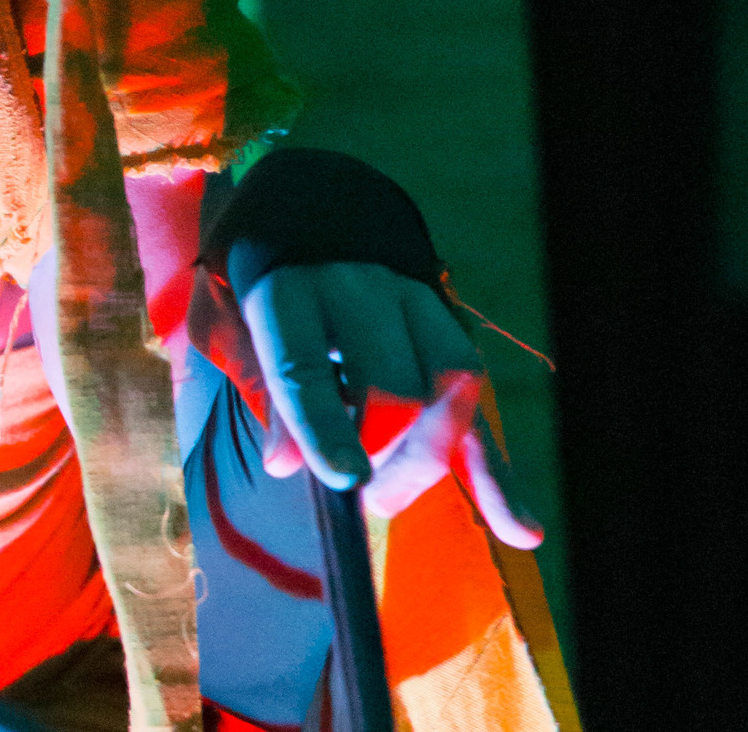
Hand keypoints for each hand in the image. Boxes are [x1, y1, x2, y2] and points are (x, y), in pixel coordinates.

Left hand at [239, 261, 541, 548]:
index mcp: (289, 292)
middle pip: (395, 386)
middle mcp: (359, 290)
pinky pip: (477, 401)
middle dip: (382, 454)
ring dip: (427, 457)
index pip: (308, 367)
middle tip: (357, 491)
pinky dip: (496, 470)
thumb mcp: (227, 326)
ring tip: (390, 495)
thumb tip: (284, 464)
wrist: (306, 218)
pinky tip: (520, 529)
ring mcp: (414, 304)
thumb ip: (254, 386)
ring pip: (450, 388)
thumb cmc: (259, 289)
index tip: (346, 482)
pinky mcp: (447, 327)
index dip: (325, 429)